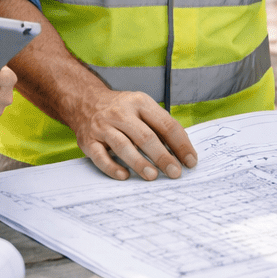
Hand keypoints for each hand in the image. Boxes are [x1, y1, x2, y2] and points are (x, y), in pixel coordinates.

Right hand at [62, 86, 198, 181]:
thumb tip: (182, 151)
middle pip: (145, 136)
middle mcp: (121, 113)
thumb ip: (160, 125)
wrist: (85, 101)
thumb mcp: (142, 106)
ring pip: (123, 146)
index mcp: (140, 102)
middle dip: (163, 156)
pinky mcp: (89, 141)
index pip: (165, 124)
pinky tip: (124, 176)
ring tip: (153, 176)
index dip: (180, 144)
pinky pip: (100, 156)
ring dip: (139, 163)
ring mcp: (103, 127)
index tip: (190, 161)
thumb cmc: (121, 109)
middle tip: (175, 172)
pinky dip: (112, 167)